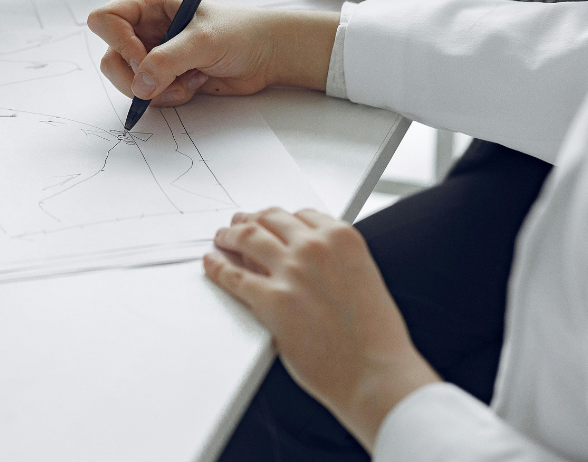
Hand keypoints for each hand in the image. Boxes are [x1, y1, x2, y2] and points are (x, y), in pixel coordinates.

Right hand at [87, 0, 338, 106]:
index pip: (105, 19)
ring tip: (188, 82)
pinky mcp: (162, 77)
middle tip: (166, 81)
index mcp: (148, 5)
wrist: (266, 56)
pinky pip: (146, 96)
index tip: (144, 60)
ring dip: (156, 90)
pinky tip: (193, 85)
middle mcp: (144, 28)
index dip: (118, 43)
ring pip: (126, 81)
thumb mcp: (204, 41)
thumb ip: (169, 60)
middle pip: (110, 57)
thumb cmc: (240, 33)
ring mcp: (151, 55)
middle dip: (136, 77)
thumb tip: (140, 85)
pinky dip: (167, 98)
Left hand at [205, 208, 440, 450]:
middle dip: (251, 220)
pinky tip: (211, 263)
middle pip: (270, 219)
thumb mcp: (361, 279)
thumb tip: (303, 260)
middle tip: (239, 224)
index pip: (301, 214)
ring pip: (247, 238)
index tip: (270, 221)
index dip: (280, 218)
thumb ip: (334, 262)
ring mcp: (291, 271)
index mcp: (343, 239)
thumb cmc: (375, 336)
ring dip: (229, 235)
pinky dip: (217, 266)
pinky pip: (233, 275)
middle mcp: (315, 247)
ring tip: (221, 238)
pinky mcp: (271, 300)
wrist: (375, 373)